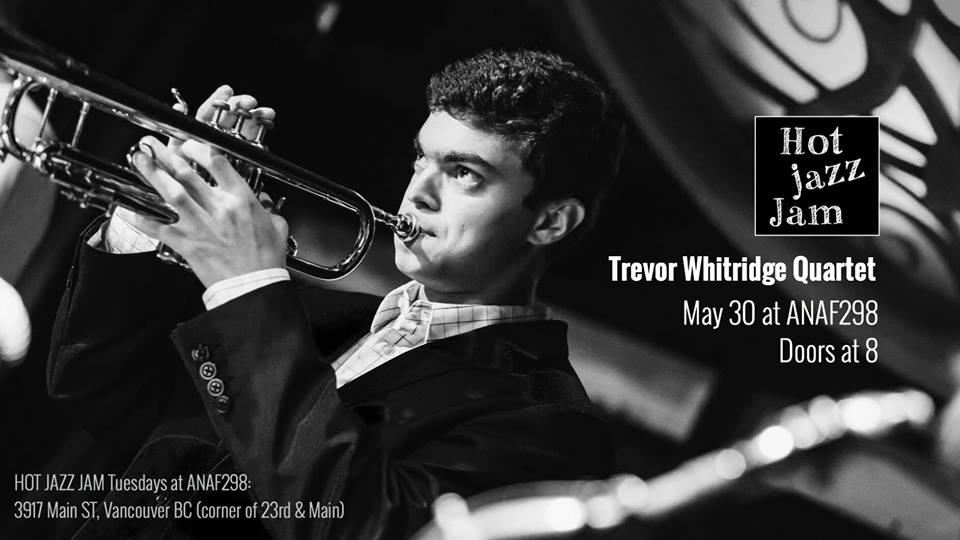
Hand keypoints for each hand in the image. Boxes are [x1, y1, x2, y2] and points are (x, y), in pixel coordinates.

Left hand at [129, 121, 284, 286]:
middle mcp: (219, 208)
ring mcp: (201, 225)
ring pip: (171, 193)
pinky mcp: (188, 244)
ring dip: (152, 175)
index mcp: (242, 200)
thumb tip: (264, 203)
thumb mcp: (276, 227)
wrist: (254, 286)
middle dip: (165, 155)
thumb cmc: (265, 261)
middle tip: (152, 145)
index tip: (188, 146)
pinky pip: (160, 228)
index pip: (216, 163)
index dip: (198, 149)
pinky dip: (144, 218)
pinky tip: (132, 210)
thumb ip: (268, 210)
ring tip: (140, 161)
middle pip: (187, 173)